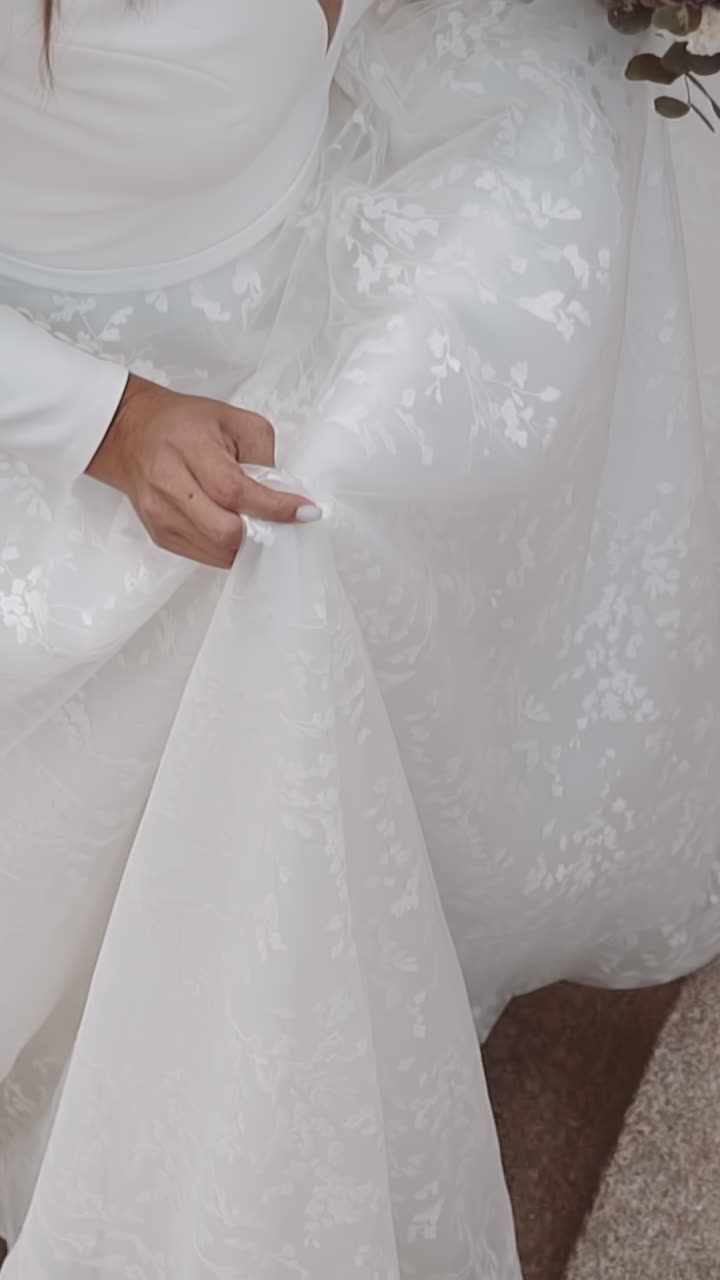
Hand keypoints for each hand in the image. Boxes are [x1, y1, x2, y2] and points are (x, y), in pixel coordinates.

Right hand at [86, 374, 318, 567]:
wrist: (129, 433)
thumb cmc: (184, 423)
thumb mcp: (233, 420)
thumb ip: (263, 455)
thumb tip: (282, 495)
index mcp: (187, 447)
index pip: (236, 490)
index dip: (274, 507)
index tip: (305, 512)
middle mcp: (168, 483)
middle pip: (224, 530)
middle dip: (260, 531)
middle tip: (278, 522)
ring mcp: (159, 514)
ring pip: (216, 549)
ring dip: (246, 544)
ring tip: (257, 524)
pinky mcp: (158, 533)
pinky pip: (203, 555)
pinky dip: (227, 549)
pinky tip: (235, 530)